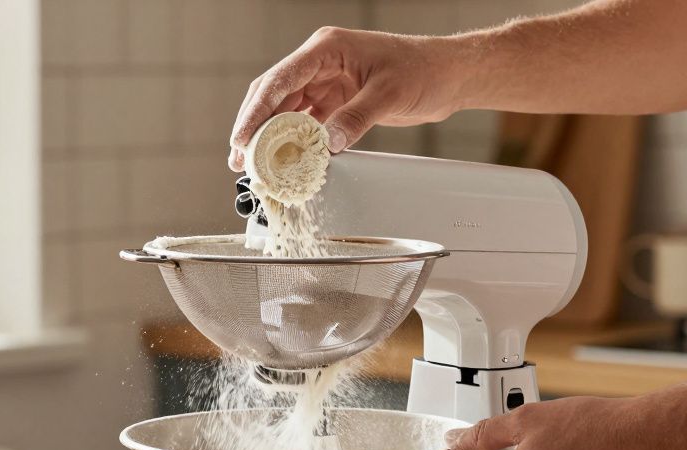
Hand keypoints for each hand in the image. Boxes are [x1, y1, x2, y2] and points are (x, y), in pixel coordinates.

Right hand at [229, 27, 467, 170]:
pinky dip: (293, 140)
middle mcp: (320, 63)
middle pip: (273, 94)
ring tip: (254, 164)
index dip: (256, 111)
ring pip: (285, 110)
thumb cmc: (423, 69)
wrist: (447, 74)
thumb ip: (357, 118)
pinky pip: (306, 121)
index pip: (280, 80)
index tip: (242, 138)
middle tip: (239, 157)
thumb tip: (327, 144)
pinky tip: (284, 159)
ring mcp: (326, 82)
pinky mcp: (336, 100)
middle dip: (254, 126)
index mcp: (326, 49)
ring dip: (269, 136)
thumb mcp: (389, 94)